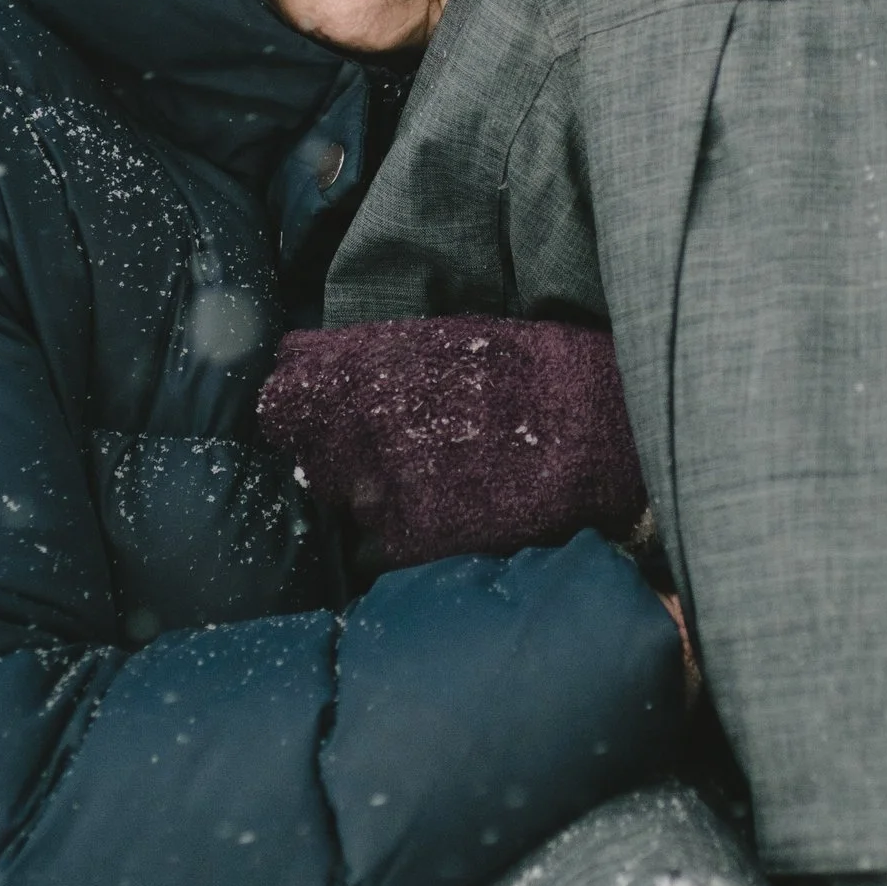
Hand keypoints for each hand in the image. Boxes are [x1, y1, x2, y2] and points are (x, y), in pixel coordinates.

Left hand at [255, 316, 648, 567]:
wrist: (601, 434)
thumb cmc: (536, 377)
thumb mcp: (450, 342)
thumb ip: (375, 359)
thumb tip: (301, 362)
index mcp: (366, 370)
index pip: (286, 396)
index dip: (295, 407)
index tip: (307, 413)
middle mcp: (359, 428)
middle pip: (314, 458)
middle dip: (343, 457)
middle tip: (403, 453)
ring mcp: (381, 487)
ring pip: (351, 503)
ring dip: (380, 497)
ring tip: (441, 483)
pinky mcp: (409, 540)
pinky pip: (384, 544)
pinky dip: (412, 533)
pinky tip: (456, 511)